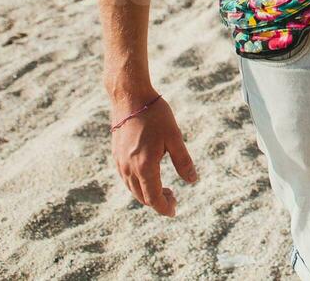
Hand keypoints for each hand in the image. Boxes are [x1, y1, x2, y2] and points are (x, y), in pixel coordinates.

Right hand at [110, 88, 196, 216]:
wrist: (130, 97)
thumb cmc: (155, 115)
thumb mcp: (174, 137)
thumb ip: (183, 161)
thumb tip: (193, 180)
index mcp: (145, 166)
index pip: (153, 198)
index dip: (164, 208)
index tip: (174, 211)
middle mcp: (129, 168)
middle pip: (142, 197)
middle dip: (157, 202)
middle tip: (173, 198)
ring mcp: (120, 163)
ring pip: (132, 189)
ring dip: (147, 195)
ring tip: (163, 190)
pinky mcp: (116, 156)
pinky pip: (126, 179)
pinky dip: (137, 185)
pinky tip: (148, 178)